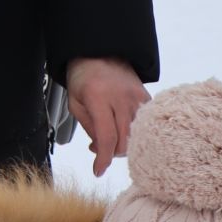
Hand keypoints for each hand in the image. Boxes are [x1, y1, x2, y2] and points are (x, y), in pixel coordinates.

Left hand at [66, 56, 149, 177]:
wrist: (100, 51)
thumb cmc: (83, 78)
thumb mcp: (75, 104)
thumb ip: (89, 128)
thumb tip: (102, 151)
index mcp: (98, 97)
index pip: (107, 137)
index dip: (103, 159)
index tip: (98, 171)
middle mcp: (121, 97)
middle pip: (124, 141)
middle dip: (112, 153)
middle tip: (100, 150)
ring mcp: (136, 96)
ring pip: (137, 136)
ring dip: (123, 144)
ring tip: (109, 137)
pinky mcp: (146, 97)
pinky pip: (145, 125)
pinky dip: (134, 133)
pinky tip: (122, 128)